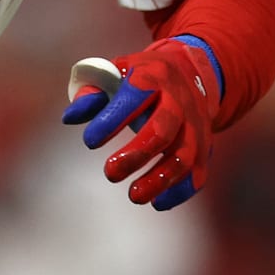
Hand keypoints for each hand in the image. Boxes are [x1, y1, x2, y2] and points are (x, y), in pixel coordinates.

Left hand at [61, 38, 218, 209]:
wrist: (190, 73)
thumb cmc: (141, 77)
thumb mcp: (116, 72)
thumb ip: (91, 93)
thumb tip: (69, 118)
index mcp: (153, 76)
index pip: (135, 95)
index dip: (112, 119)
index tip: (90, 141)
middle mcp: (179, 100)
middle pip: (163, 130)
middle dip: (136, 155)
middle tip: (110, 173)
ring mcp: (195, 125)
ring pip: (184, 156)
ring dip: (159, 179)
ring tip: (134, 196)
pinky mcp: (204, 146)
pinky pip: (198, 173)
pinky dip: (180, 191)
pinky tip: (158, 202)